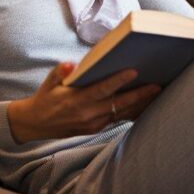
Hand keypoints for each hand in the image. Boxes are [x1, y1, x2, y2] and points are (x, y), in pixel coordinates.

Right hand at [7, 62, 161, 143]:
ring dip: (140, 104)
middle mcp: (87, 114)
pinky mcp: (95, 129)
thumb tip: (71, 64)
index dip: (118, 81)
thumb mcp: (49, 82)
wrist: (35, 124)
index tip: (134, 71)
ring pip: (121, 113)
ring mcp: (93, 123)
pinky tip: (144, 105)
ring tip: (157, 94)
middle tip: (158, 85)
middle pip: (119, 104)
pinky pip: (117, 119)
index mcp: (76, 100)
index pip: (102, 89)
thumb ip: (61, 72)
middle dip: (140, 95)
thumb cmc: (45, 97)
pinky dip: (131, 112)